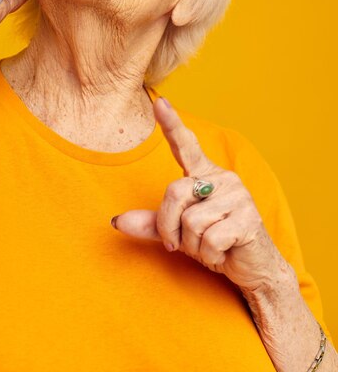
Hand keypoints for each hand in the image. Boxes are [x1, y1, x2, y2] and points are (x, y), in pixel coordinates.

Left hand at [111, 97, 290, 291]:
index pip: (186, 145)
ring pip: (191, 221)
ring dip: (193, 246)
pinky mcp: (249, 219)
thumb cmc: (215, 243)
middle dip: (169, 227)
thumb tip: (116, 221)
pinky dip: (210, 255)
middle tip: (181, 244)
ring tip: (210, 247)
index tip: (159, 103)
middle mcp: (222, 178)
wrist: (254, 268)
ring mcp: (238, 196)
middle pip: (174, 193)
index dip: (171, 124)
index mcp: (204, 175)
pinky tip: (224, 254)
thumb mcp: (180, 232)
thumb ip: (153, 224)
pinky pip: (210, 239)